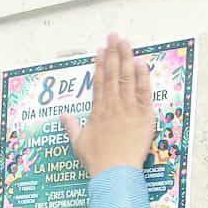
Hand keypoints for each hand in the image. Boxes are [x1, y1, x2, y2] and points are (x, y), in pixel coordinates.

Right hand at [59, 33, 153, 174]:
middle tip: (114, 35)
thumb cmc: (97, 161)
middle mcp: (112, 105)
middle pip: (113, 73)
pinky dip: (143, 76)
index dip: (100, 64)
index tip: (100, 50)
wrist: (115, 172)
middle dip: (114, 52)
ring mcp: (128, 108)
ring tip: (126, 41)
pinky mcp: (144, 115)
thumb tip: (62, 115)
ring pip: (127, 77)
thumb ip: (71, 126)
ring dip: (127, 57)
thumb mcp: (78, 143)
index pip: (99, 81)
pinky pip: (144, 91)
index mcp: (98, 111)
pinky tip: (141, 62)